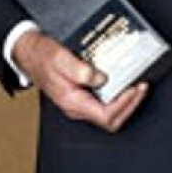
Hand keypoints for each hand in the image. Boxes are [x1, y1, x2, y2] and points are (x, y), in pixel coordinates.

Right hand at [13, 29, 148, 130]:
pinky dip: (119, 95)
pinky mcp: (82, 96)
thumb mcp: (60, 58)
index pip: (106, 116)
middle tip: (142, 87)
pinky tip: (125, 82)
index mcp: (73, 102)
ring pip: (110, 114)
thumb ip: (79, 69)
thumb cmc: (42, 56)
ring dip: (127, 101)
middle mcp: (77, 106)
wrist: (28, 53)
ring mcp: (80, 102)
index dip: (125, 104)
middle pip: (112, 119)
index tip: (135, 88)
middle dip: (131, 105)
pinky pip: (105, 103)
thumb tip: (101, 78)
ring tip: (138, 84)